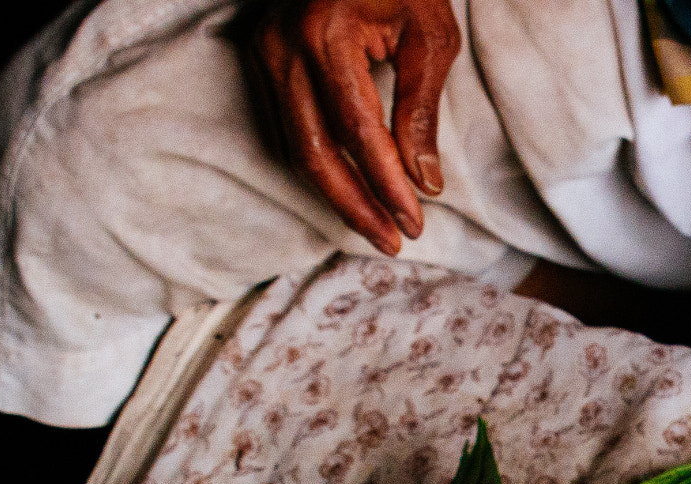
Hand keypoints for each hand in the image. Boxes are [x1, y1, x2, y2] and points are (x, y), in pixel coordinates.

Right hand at [248, 0, 461, 255]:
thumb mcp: (429, 36)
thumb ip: (420, 110)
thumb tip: (424, 183)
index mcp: (326, 35)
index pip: (358, 132)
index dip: (386, 184)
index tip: (414, 221)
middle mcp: (284, 47)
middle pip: (315, 153)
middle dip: (356, 206)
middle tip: (393, 241)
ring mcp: (265, 54)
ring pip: (296, 149)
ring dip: (337, 196)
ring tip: (378, 227)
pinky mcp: (261, 60)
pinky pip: (288, 131)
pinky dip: (321, 168)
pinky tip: (352, 193)